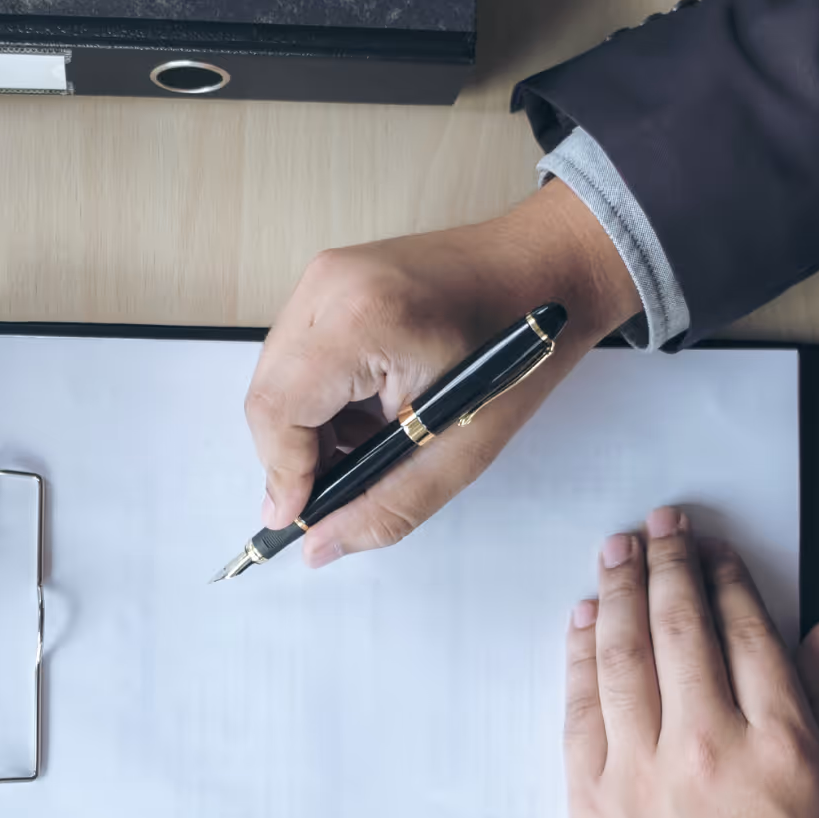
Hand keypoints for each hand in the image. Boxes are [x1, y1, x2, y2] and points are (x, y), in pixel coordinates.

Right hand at [244, 179, 637, 565]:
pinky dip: (318, 395)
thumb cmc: (523, 353)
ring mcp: (326, 274)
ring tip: (366, 443)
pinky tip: (366, 410)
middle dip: (292, 454)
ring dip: (307, 426)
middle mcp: (330, 286)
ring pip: (276, 376)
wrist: (551, 271)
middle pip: (267, 394)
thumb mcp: (461, 451)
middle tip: (336, 488)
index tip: (298, 516)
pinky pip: (296, 352)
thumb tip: (319, 546)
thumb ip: (384, 507)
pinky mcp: (331, 276)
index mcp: (363, 321)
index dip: (281, 473)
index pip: (277, 410)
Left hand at [563, 507, 818, 817]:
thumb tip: (818, 630)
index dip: (726, 577)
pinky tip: (586, 621)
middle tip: (660, 523)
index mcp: (779, 743)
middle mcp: (706, 748)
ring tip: (617, 550)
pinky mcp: (591, 802)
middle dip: (669, 563)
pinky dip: (580, 656)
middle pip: (680, 628)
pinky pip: (580, 709)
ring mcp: (640, 774)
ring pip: (623, 657)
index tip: (713, 546)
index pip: (746, 632)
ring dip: (619, 592)